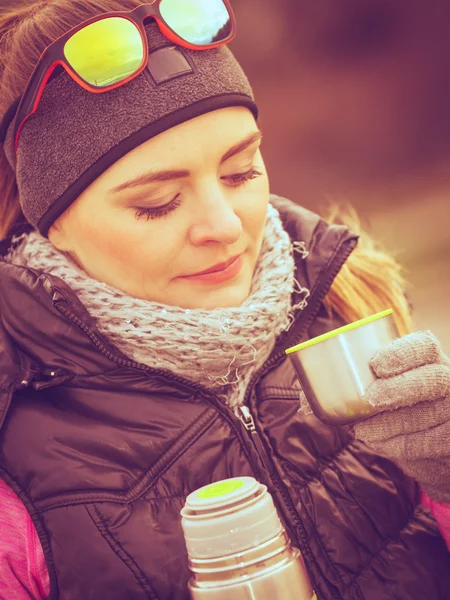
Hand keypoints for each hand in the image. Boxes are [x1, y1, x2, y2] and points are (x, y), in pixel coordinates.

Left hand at [354, 331, 449, 501]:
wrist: (430, 444)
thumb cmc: (395, 407)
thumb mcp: (378, 389)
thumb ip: (345, 387)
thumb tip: (304, 400)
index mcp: (427, 360)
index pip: (424, 346)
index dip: (402, 352)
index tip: (376, 365)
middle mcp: (447, 380)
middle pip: (434, 379)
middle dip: (400, 389)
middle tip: (370, 399)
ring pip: (429, 415)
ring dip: (393, 424)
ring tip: (365, 430)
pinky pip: (432, 443)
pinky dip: (402, 445)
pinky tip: (382, 444)